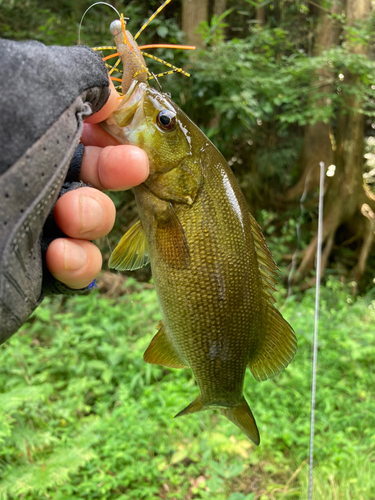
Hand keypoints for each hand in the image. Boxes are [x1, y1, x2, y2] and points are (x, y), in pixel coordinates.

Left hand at [46, 81, 148, 288]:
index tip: (127, 134)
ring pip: (92, 223)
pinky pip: (79, 269)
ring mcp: (34, 223)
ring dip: (92, 216)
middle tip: (133, 168)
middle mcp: (29, 175)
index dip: (109, 133)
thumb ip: (82, 77)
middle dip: (116, 172)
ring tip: (69, 214)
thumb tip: (109, 95)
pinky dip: (78, 262)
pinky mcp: (37, 267)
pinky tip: (58, 252)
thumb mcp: (39, 89)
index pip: (79, 131)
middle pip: (93, 176)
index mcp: (28, 134)